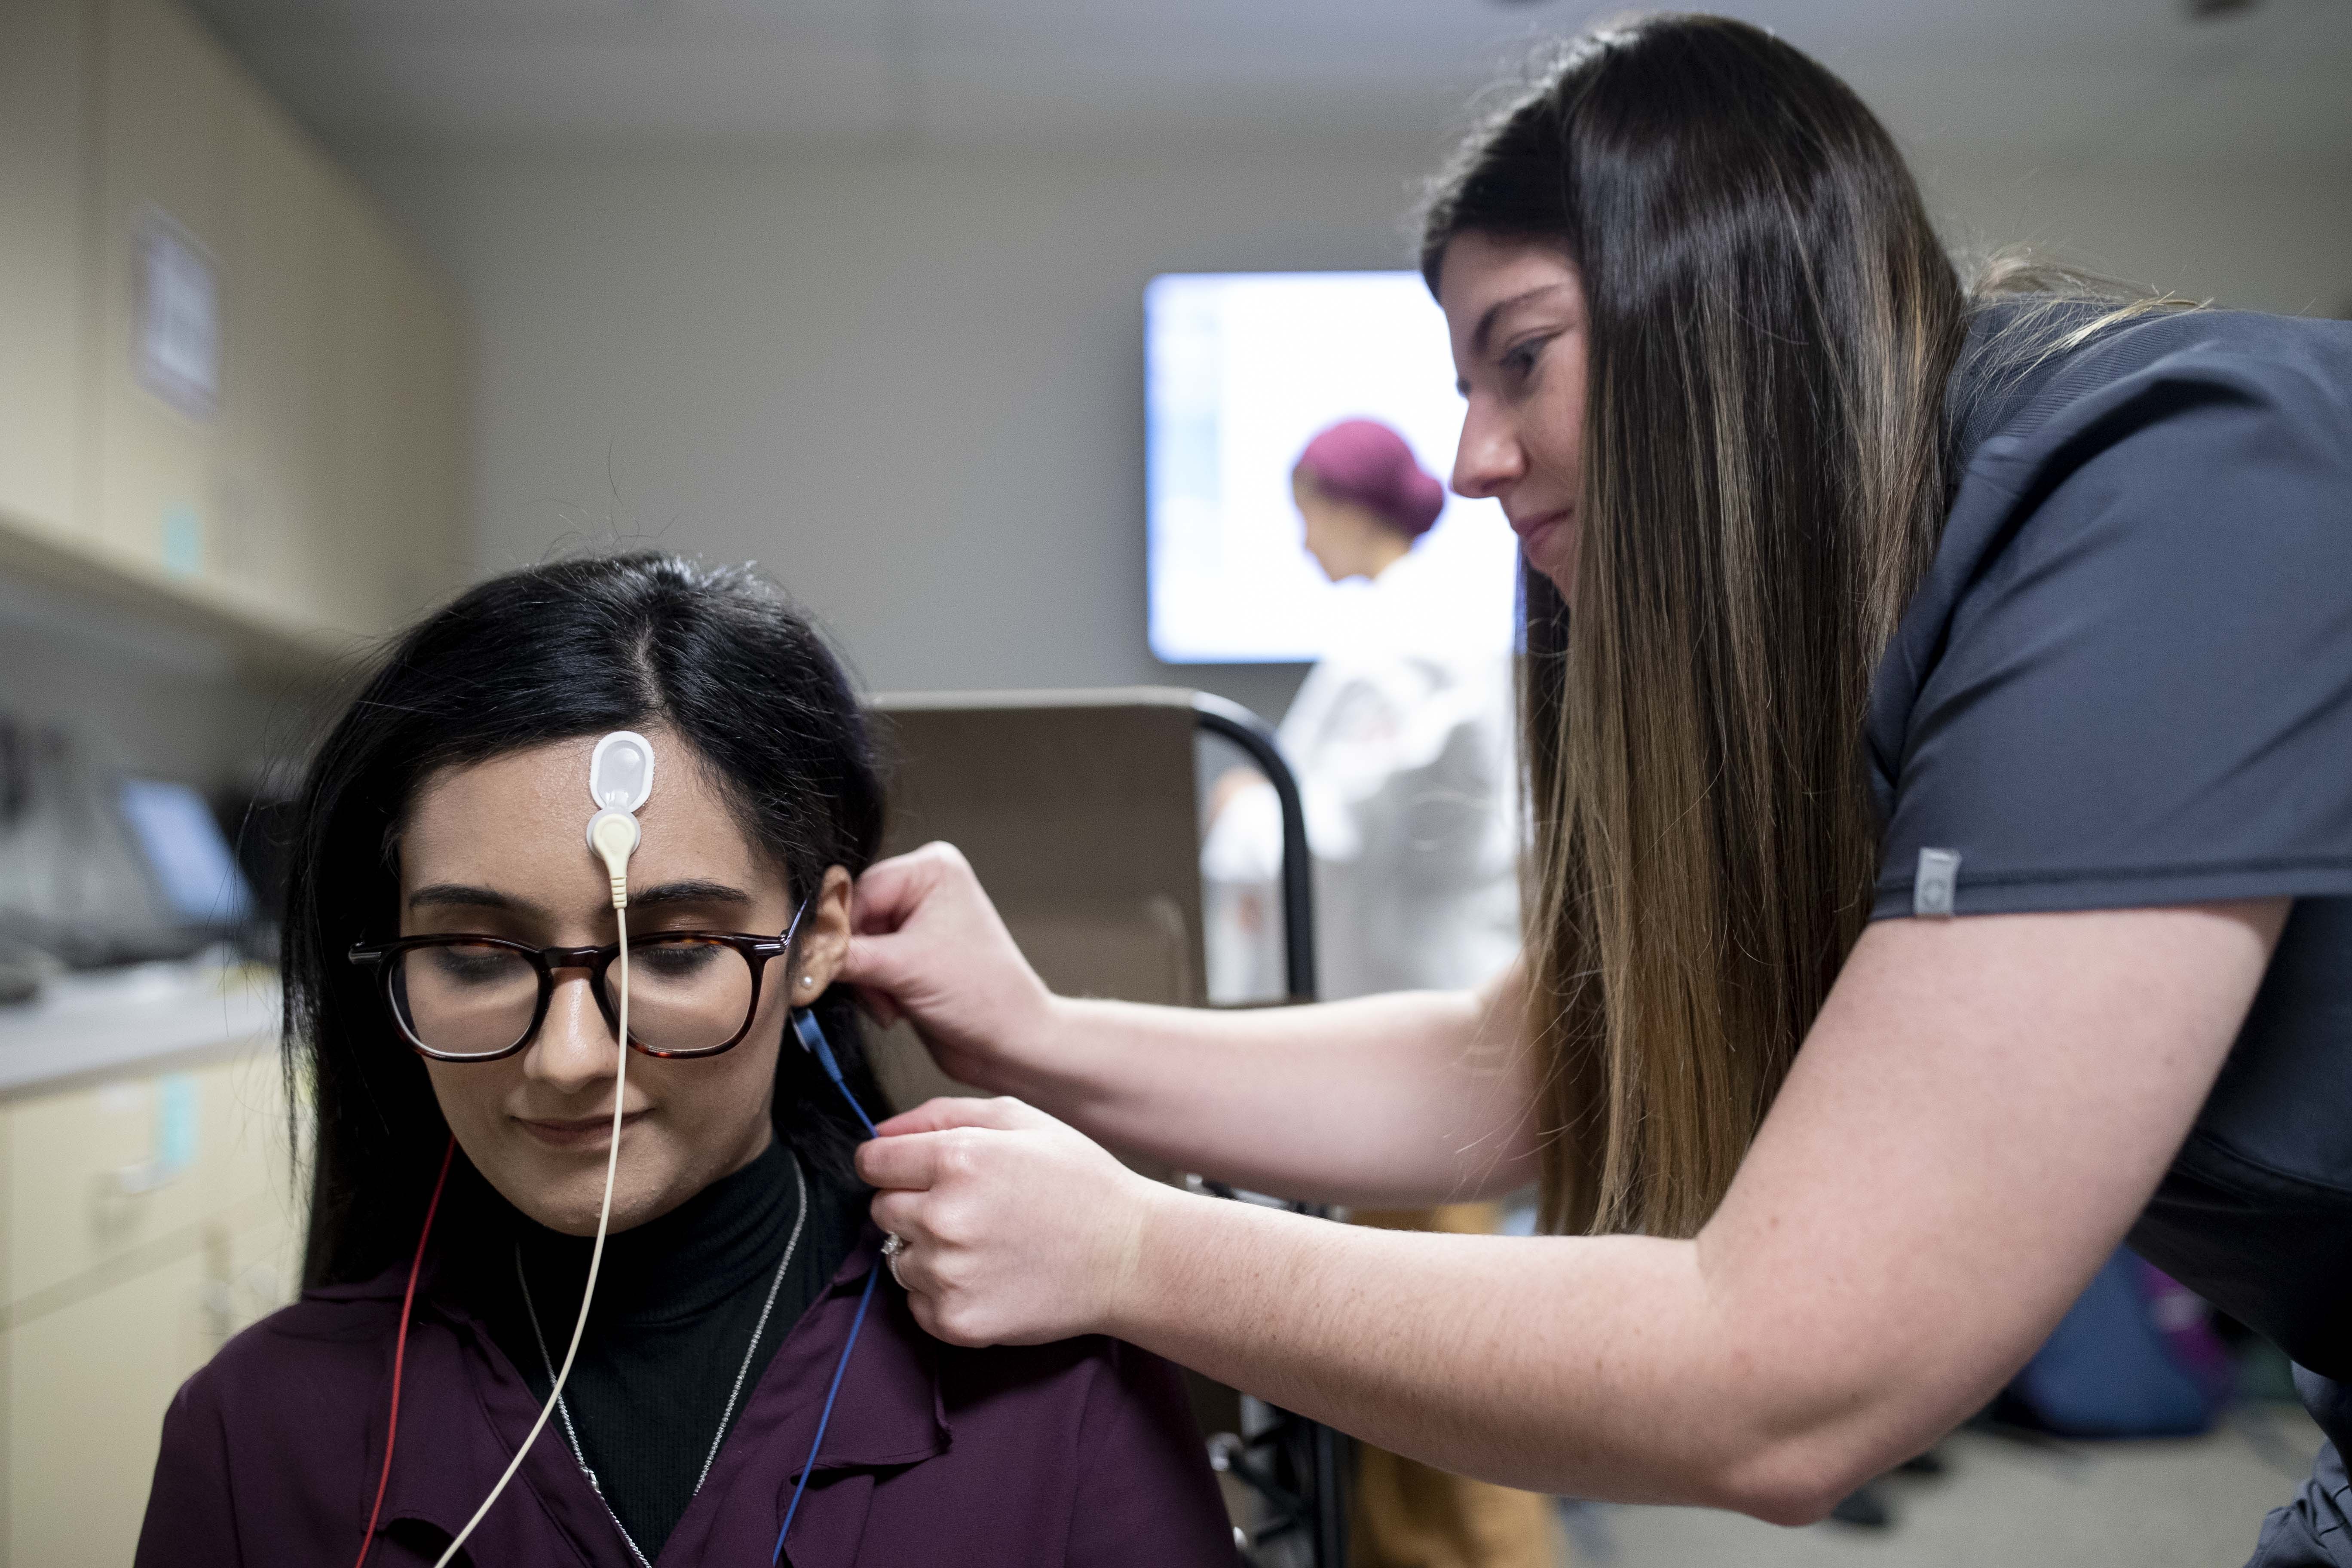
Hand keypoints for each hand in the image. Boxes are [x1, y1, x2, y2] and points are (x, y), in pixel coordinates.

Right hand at [838, 843, 1057, 1094]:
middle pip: (853, 918)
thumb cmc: (981, 996)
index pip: (856, 890)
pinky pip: (865, 968)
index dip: (839, 931)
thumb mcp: (904, 970)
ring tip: (896, 1002)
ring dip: (866, 983)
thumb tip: (796, 953)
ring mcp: (917, 921)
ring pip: (854, 947)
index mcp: (931, 869)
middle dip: (858, 961)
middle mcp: (924, 887)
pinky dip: (874, 992)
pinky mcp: (910, 954)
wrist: (1010, 1044)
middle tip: (880, 990)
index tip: (825, 963)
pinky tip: (899, 1007)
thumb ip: (843, 956)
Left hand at [857, 1096, 1159, 1346]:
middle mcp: (943, 1217)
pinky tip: (987, 1277)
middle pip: (880, 1211)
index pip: (872, 1162)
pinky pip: (915, 1304)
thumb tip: (881, 1133)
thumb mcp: (1021, 1121)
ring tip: (984, 1245)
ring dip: (927, 1252)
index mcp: (958, 1159)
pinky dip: (942, 1293)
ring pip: (897, 1259)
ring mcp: (949, 1274)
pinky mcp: (957, 1321)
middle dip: (912, 1205)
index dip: (893, 1164)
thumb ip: (943, 1115)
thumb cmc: (1080, 1182)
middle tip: (968, 1209)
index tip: (917, 1173)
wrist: (1130, 1257)